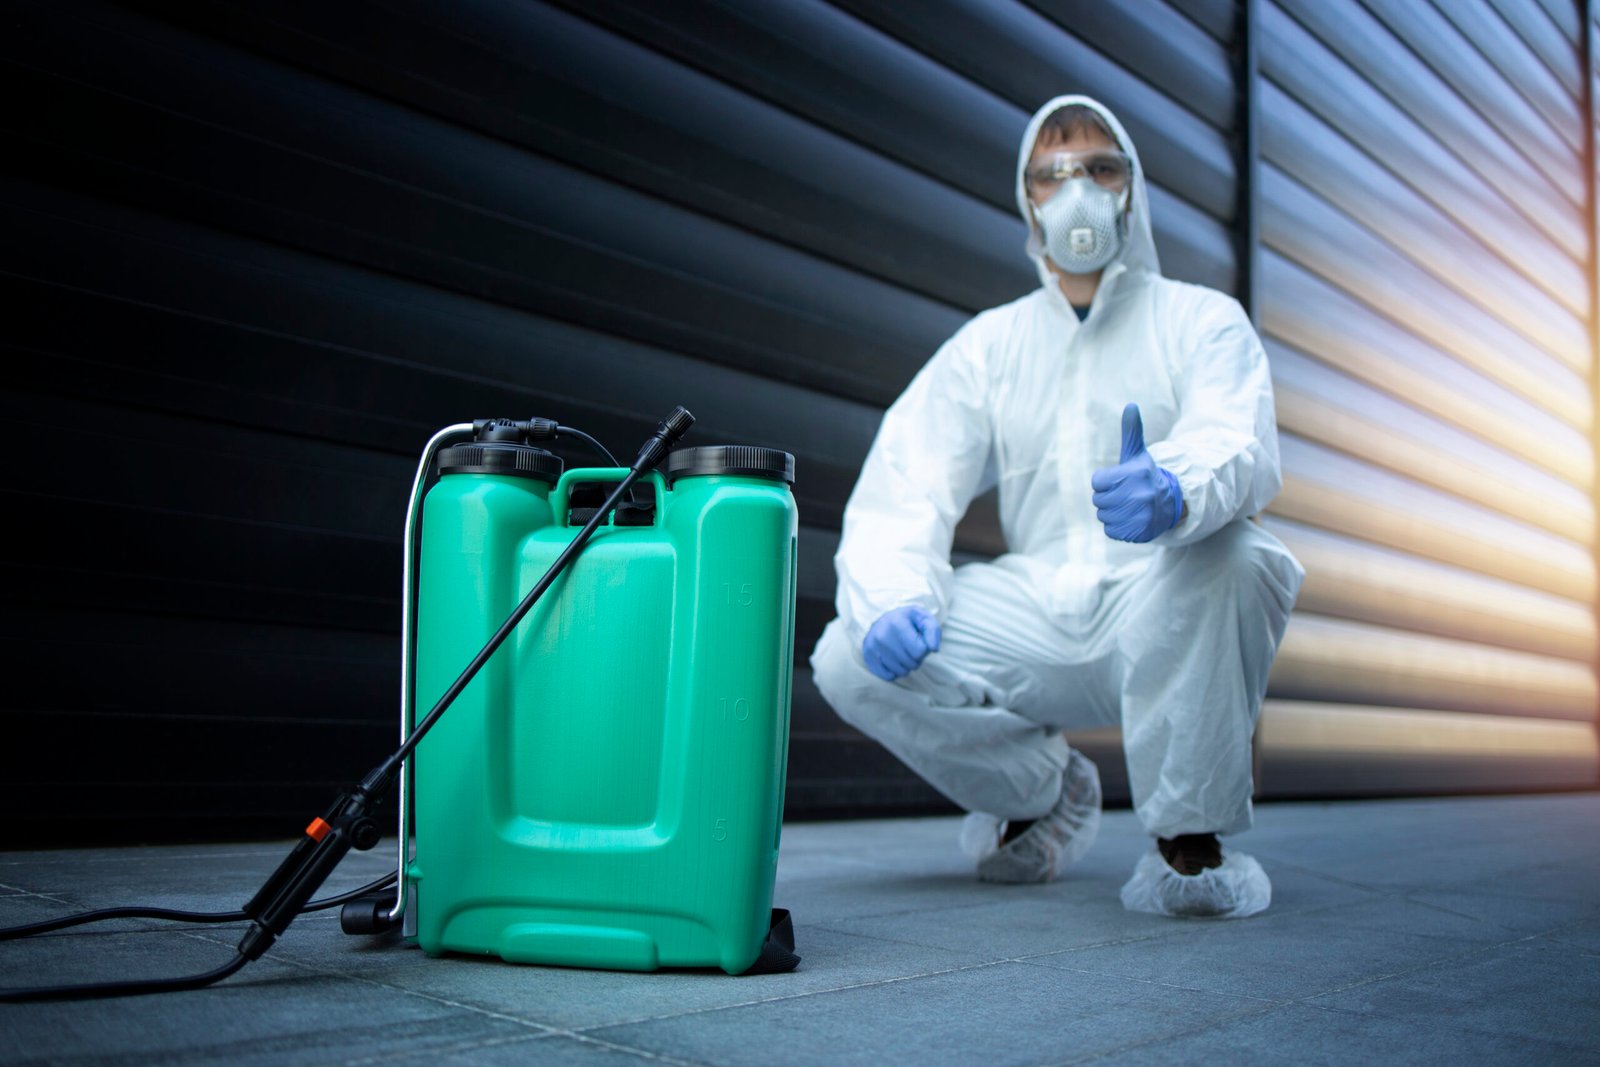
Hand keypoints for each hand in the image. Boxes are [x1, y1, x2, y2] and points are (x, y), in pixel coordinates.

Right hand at [862, 606, 941, 680]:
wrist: (884, 620)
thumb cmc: (908, 621)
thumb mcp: (924, 619)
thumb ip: (933, 631)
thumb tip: (933, 648)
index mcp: (896, 623)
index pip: (920, 651)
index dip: (924, 649)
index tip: (919, 641)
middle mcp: (882, 635)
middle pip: (911, 663)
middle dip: (916, 658)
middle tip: (911, 648)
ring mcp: (873, 647)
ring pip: (901, 671)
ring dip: (906, 666)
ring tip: (903, 653)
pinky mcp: (867, 657)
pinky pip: (888, 676)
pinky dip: (895, 672)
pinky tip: (894, 660)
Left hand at [1090, 403, 1182, 542]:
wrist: (1169, 503)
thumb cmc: (1145, 476)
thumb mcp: (1137, 454)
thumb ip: (1131, 431)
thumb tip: (1131, 405)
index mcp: (1134, 473)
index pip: (1097, 481)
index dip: (1105, 482)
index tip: (1121, 481)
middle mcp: (1139, 494)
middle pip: (1098, 500)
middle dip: (1108, 497)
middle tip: (1126, 494)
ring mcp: (1140, 515)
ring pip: (1103, 516)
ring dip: (1112, 512)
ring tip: (1129, 506)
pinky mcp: (1138, 532)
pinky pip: (1110, 531)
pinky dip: (1117, 527)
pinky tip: (1131, 519)